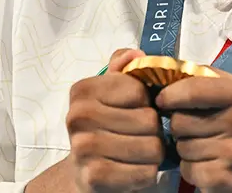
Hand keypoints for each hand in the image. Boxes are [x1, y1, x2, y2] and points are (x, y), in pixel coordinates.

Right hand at [66, 48, 164, 192]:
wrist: (84, 173)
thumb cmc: (106, 127)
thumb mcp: (112, 93)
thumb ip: (123, 68)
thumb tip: (137, 54)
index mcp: (82, 91)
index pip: (139, 90)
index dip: (148, 102)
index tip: (135, 110)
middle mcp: (77, 117)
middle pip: (149, 119)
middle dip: (154, 130)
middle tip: (140, 136)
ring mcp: (83, 148)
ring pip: (152, 147)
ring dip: (154, 153)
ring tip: (139, 153)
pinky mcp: (94, 177)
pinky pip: (145, 173)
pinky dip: (148, 173)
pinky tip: (134, 169)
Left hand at [155, 70, 231, 192]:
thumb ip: (215, 83)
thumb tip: (172, 73)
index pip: (193, 87)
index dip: (170, 94)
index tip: (163, 100)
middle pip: (180, 120)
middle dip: (181, 127)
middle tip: (197, 131)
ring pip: (181, 147)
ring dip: (187, 150)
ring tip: (209, 149)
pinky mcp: (226, 177)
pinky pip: (188, 170)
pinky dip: (193, 171)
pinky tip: (210, 167)